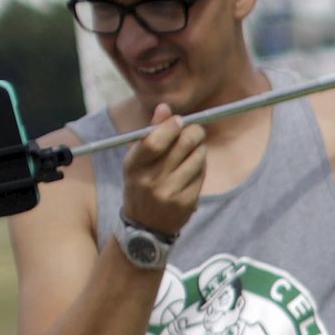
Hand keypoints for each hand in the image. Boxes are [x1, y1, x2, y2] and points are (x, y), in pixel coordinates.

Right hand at [119, 104, 207, 238]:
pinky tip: (194, 168)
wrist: (145, 227)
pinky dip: (201, 167)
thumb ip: (150, 133)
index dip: (171, 126)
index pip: (154, 141)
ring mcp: (169, 194)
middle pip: (182, 145)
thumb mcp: (137, 160)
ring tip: (194, 150)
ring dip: (200, 149)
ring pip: (197, 158)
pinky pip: (201, 175)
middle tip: (196, 130)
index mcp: (133, 166)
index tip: (179, 120)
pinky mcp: (186, 204)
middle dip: (194, 132)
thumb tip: (165, 107)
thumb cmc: (141, 183)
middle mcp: (150, 181)